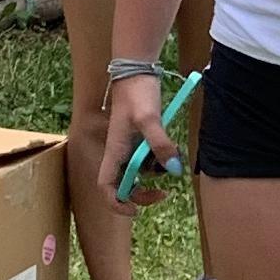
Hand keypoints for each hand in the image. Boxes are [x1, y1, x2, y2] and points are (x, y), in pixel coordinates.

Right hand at [101, 72, 175, 205]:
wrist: (137, 69)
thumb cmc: (137, 93)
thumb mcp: (149, 119)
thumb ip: (161, 144)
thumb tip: (173, 170)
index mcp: (115, 151)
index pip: (106, 187)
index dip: (117, 203)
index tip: (135, 210)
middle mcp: (120, 153)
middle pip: (125, 185)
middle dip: (142, 194)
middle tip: (164, 194)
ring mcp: (130, 146)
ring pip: (141, 173)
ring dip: (156, 175)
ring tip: (173, 162)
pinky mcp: (141, 138)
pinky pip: (150, 158)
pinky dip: (161, 160)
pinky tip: (173, 151)